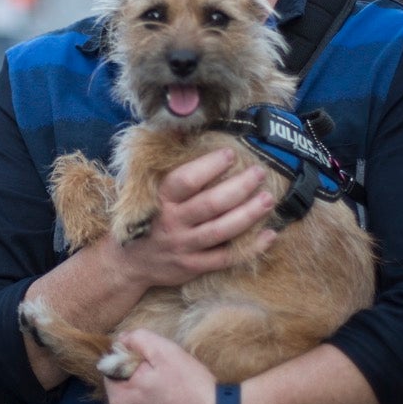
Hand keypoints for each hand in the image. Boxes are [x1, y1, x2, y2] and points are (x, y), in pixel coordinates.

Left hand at [103, 330, 216, 403]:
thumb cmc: (191, 386)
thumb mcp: (165, 351)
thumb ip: (137, 340)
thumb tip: (122, 339)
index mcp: (120, 400)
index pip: (111, 373)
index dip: (129, 363)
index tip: (151, 364)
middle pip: (123, 394)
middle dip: (138, 384)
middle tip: (165, 379)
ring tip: (171, 398)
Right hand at [114, 150, 278, 290]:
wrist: (131, 263)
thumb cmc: (148, 220)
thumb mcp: (151, 194)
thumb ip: (173, 174)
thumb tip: (186, 137)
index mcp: (161, 200)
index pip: (186, 180)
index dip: (209, 166)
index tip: (230, 154)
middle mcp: (172, 223)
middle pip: (210, 204)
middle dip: (239, 187)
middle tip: (259, 173)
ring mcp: (184, 246)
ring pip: (221, 230)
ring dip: (248, 214)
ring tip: (268, 198)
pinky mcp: (195, 266)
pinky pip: (227, 258)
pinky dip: (251, 248)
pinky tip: (270, 234)